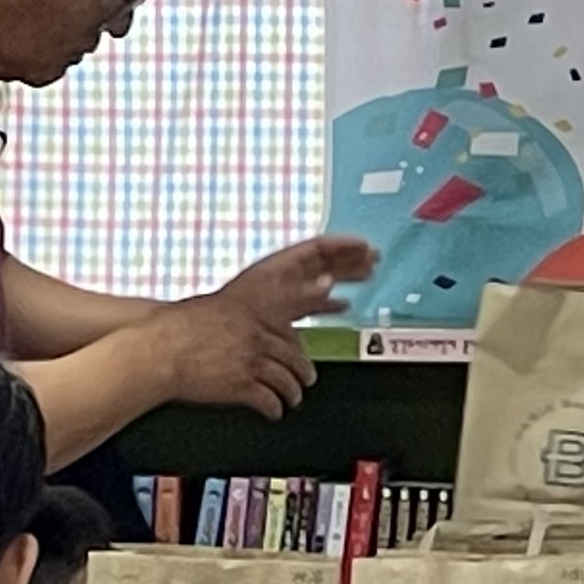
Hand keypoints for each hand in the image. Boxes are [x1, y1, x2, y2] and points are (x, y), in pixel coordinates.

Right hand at [151, 295, 312, 418]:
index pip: (288, 333)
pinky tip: (274, 413)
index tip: (301, 355)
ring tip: (292, 400)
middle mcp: (256, 338)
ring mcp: (251, 362)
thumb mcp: (211, 312)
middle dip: (303, 372)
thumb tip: (239, 326)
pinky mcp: (242, 387)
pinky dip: (274, 409)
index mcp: (250, 316)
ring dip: (292, 394)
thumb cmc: (174, 330)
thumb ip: (232, 319)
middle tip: (307, 380)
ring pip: (287, 381)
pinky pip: (269, 401)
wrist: (159, 349)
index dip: (299, 347)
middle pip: (293, 358)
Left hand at [220, 235, 376, 328]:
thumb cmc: (233, 315)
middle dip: (350, 259)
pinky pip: (314, 301)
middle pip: (324, 261)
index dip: (344, 245)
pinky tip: (342, 305)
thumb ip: (304, 293)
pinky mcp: (282, 312)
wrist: (210, 338)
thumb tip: (330, 283)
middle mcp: (284, 276)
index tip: (366, 246)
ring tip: (366, 275)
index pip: (319, 248)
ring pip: (321, 279)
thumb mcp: (273, 300)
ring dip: (345, 277)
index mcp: (282, 267)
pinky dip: (331, 301)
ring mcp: (283, 293)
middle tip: (374, 258)